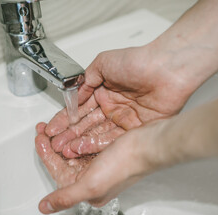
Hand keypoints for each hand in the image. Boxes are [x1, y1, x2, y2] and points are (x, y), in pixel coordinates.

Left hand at [36, 121, 158, 213]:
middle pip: (65, 161)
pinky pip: (86, 143)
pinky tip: (72, 126)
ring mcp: (101, 164)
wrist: (149, 145)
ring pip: (75, 151)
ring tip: (53, 126)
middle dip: (53, 145)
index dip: (46, 155)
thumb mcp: (91, 185)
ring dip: (63, 138)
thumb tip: (45, 209)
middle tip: (43, 130)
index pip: (59, 172)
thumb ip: (66, 197)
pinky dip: (77, 135)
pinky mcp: (108, 151)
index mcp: (88, 191)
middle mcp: (93, 179)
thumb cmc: (125, 165)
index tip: (39, 138)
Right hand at [46, 46, 193, 156]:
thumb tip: (74, 96)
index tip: (52, 129)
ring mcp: (125, 120)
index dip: (65, 119)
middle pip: (87, 124)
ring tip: (63, 149)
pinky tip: (81, 148)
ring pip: (98, 133)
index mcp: (105, 92)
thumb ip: (87, 81)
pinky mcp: (137, 130)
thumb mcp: (103, 64)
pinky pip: (113, 140)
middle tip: (54, 144)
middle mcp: (114, 107)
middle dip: (69, 134)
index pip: (80, 109)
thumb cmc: (138, 61)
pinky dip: (97, 144)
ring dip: (79, 142)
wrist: (166, 70)